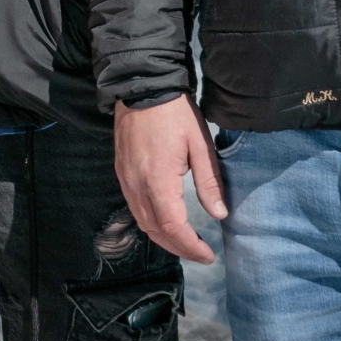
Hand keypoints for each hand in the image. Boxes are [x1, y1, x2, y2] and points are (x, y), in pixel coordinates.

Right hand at [114, 96, 224, 263]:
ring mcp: (125, 179)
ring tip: (186, 243)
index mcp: (158, 179)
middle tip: (201, 254)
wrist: (142, 86)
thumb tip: (219, 215)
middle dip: (178, 247)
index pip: (172, 226)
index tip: (208, 254)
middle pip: (154, 230)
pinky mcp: (121, 172)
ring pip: (142, 221)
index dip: (190, 246)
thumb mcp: (200, 144)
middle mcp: (136, 184)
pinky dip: (151, 222)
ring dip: (163, 238)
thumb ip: (209, 182)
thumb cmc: (175, 113)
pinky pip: (134, 207)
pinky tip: (166, 222)